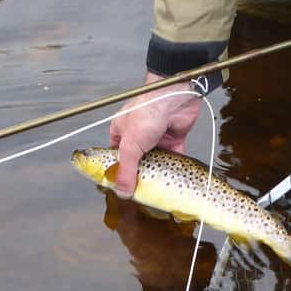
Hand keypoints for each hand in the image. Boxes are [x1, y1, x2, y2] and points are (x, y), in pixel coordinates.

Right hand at [109, 72, 200, 197]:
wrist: (175, 97)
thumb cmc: (147, 112)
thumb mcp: (130, 145)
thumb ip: (126, 171)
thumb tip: (122, 192)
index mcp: (121, 132)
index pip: (115, 157)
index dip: (117, 172)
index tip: (121, 188)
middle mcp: (138, 135)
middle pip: (136, 161)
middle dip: (139, 175)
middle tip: (140, 193)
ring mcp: (156, 137)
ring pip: (155, 161)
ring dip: (157, 173)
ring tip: (157, 189)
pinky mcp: (173, 138)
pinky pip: (173, 157)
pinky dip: (173, 167)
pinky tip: (173, 179)